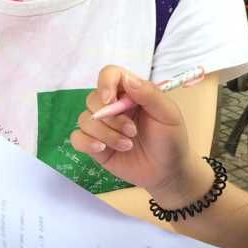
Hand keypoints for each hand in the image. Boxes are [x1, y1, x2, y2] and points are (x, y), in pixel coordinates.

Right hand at [71, 67, 211, 206]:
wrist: (168, 172)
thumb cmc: (171, 139)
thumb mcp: (168, 114)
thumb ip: (149, 94)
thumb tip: (126, 79)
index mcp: (130, 93)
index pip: (109, 75)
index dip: (105, 83)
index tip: (110, 101)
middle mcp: (113, 106)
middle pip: (93, 99)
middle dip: (111, 118)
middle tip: (132, 132)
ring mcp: (102, 126)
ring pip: (85, 120)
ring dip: (105, 134)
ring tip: (127, 145)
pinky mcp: (95, 146)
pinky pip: (77, 138)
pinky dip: (86, 142)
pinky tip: (102, 149)